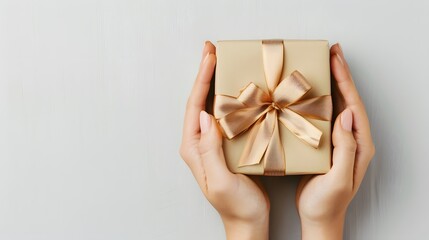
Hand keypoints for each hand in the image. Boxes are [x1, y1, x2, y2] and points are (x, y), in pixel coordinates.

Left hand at [180, 41, 269, 239]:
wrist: (248, 221)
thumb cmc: (235, 206)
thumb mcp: (220, 180)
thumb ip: (210, 149)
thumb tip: (206, 115)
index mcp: (194, 148)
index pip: (195, 107)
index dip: (201, 80)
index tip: (209, 58)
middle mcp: (199, 143)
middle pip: (200, 101)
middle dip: (204, 74)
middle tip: (211, 51)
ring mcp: (212, 143)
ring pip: (212, 106)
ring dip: (215, 83)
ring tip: (221, 63)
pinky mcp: (225, 145)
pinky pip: (225, 116)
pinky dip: (228, 99)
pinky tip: (236, 89)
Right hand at [296, 43, 375, 239]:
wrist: (319, 217)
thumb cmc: (328, 202)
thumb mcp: (339, 177)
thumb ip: (345, 148)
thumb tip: (345, 114)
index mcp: (359, 145)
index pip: (354, 106)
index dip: (346, 81)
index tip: (336, 60)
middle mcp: (353, 139)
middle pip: (349, 100)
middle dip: (341, 74)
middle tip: (332, 52)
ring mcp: (340, 141)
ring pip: (338, 105)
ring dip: (332, 83)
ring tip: (324, 64)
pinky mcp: (327, 143)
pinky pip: (326, 116)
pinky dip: (321, 100)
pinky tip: (312, 92)